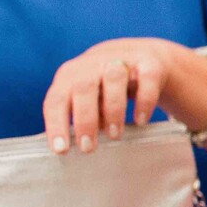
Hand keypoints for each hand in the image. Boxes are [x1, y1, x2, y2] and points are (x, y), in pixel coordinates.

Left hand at [41, 37, 206, 153]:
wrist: (142, 56)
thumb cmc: (107, 85)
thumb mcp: (89, 96)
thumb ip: (81, 114)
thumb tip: (78, 142)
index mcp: (70, 74)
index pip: (57, 98)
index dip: (56, 123)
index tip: (61, 149)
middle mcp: (93, 64)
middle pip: (83, 87)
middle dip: (84, 119)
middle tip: (88, 147)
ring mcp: (122, 61)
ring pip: (113, 80)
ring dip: (112, 110)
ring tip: (114, 136)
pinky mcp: (149, 64)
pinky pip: (147, 81)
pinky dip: (143, 102)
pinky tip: (140, 121)